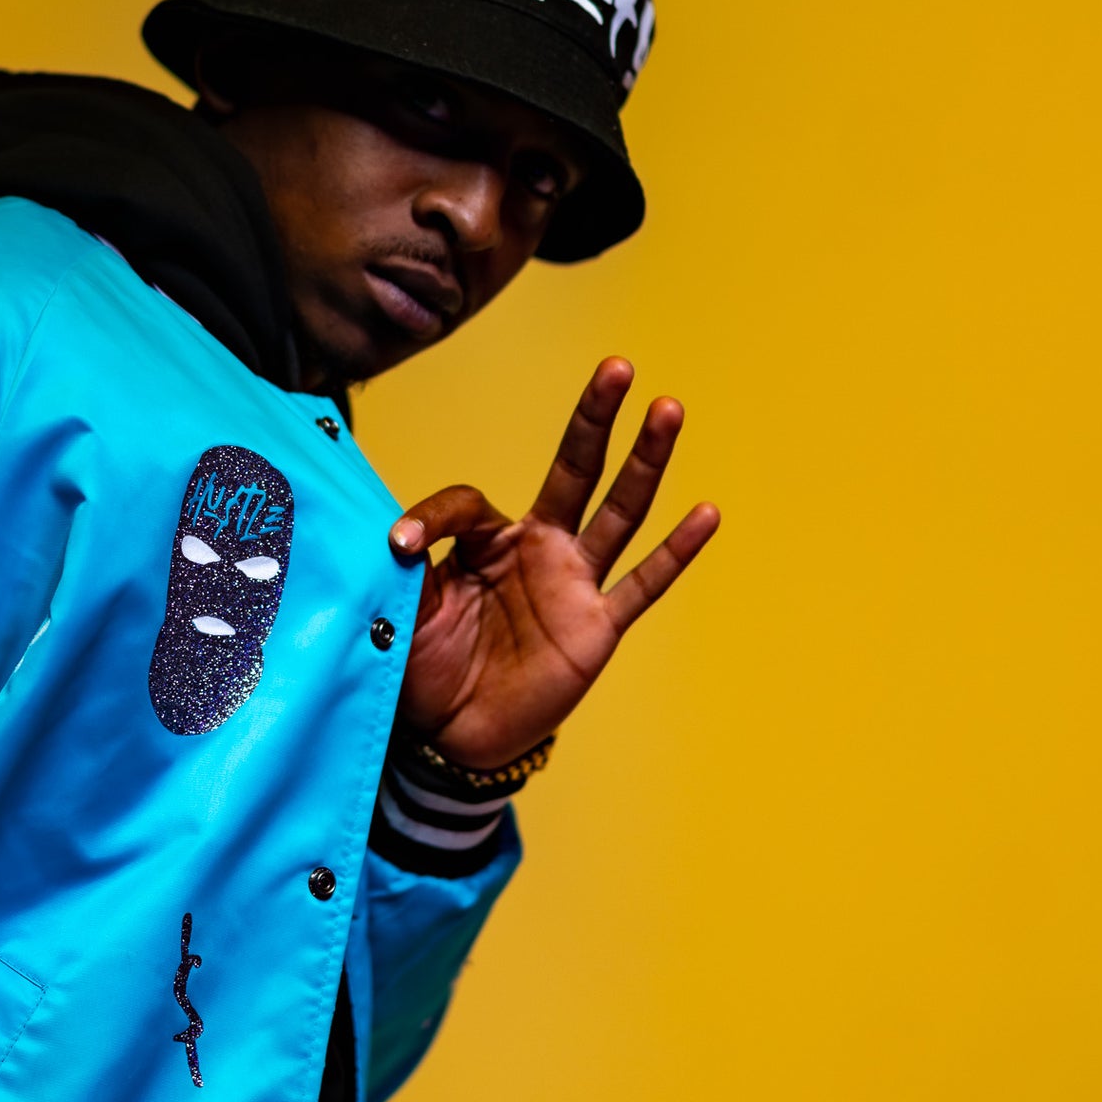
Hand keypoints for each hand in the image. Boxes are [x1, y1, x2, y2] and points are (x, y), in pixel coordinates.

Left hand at [391, 357, 719, 771]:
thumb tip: (394, 535)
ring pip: (618, 512)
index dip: (434, 516)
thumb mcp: (403, 604)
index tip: (400, 542)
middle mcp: (539, 549)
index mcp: (489, 539)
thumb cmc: (426, 661)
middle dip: (596, 419)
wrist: (450, 733)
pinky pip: (641, 585)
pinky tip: (706, 513)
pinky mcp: (596, 627)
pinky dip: (675, 553)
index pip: (471, 501)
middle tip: (618, 367)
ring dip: (645, 462)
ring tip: (667, 409)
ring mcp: (574, 584)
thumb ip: (405, 564)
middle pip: (575, 470)